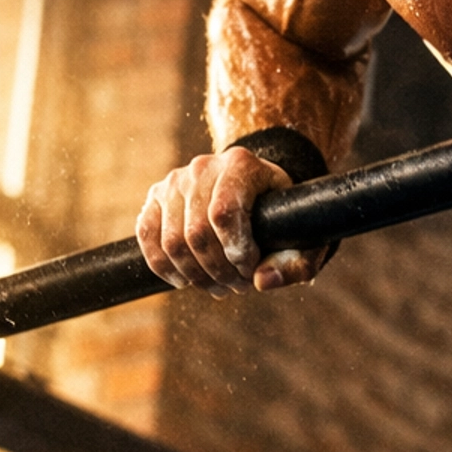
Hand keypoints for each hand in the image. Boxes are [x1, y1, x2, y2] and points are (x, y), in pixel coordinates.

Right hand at [136, 148, 330, 293]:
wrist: (255, 188)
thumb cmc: (281, 216)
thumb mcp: (303, 237)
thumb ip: (295, 262)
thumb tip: (263, 281)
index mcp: (241, 164)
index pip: (225, 213)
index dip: (235, 251)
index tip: (251, 271)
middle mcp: (204, 167)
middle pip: (197, 233)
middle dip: (218, 271)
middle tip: (238, 286)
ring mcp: (176, 180)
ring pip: (173, 241)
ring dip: (195, 275)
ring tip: (218, 286)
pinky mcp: (156, 197)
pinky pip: (147, 236)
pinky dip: (163, 266)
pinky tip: (184, 280)